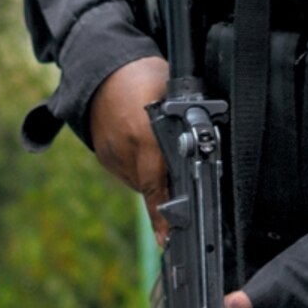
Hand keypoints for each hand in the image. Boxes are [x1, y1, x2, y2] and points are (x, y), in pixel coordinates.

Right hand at [88, 56, 172, 235]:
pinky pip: (126, 173)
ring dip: (153, 178)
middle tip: (180, 178)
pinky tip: (146, 148)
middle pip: (151, 188)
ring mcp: (110, 155)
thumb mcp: (172, 95)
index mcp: (144, 135)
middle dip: (167, 188)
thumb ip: (185, 125)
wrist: (101, 67)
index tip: (168, 239)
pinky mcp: (103, 155)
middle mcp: (124, 150)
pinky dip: (139, 168)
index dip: (163, 215)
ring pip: (139, 183)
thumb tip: (205, 149)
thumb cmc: (143, 75)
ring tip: (159, 151)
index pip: (156, 186)